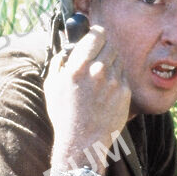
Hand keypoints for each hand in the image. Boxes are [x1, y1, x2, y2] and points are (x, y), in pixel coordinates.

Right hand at [44, 25, 130, 168]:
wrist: (83, 142)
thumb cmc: (64, 115)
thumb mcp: (52, 86)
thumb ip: (58, 62)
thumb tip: (67, 50)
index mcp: (78, 67)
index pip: (97, 34)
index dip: (96, 33)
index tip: (94, 36)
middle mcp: (98, 71)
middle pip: (110, 45)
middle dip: (103, 49)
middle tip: (96, 58)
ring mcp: (114, 82)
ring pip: (118, 60)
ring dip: (110, 64)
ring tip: (100, 79)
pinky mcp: (125, 93)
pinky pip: (123, 76)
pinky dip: (117, 79)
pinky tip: (106, 92)